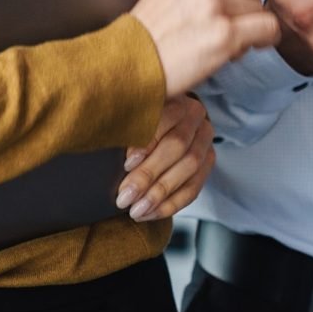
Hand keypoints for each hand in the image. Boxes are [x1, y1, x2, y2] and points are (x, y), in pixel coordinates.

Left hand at [115, 94, 214, 220]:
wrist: (167, 118)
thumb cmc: (140, 118)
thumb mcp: (132, 114)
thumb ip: (125, 125)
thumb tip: (103, 145)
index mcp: (176, 97)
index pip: (166, 119)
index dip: (146, 143)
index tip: (126, 164)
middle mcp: (195, 115)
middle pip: (177, 147)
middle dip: (149, 175)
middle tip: (125, 196)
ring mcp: (205, 139)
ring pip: (189, 168)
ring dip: (160, 194)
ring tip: (137, 210)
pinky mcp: (209, 161)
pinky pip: (194, 187)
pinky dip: (172, 204)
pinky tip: (151, 213)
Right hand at [130, 0, 278, 96]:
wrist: (128, 61)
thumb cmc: (151, 28)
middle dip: (248, 2)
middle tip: (231, 20)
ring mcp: (215, 6)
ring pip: (260, 7)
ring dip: (251, 24)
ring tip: (228, 37)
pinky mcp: (225, 35)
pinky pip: (268, 27)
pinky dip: (266, 38)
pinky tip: (248, 45)